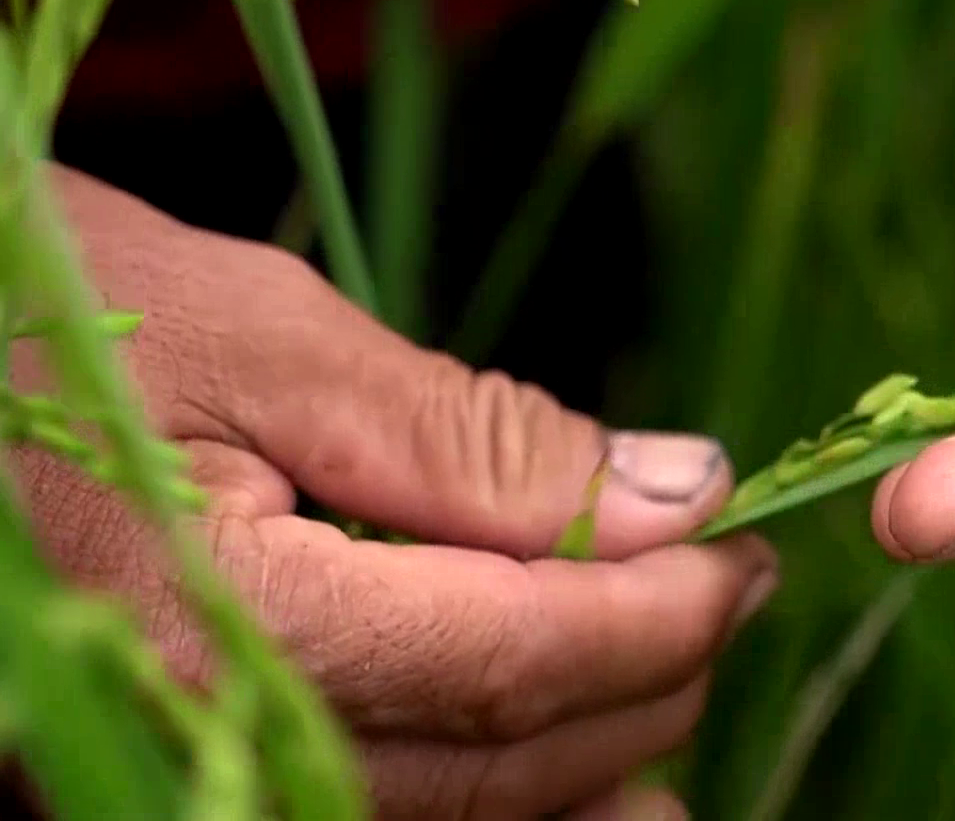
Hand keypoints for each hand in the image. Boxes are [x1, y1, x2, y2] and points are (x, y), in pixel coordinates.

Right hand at [10, 167, 776, 819]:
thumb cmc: (61, 323)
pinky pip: (383, 813)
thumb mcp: (271, 338)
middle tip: (736, 582)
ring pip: (458, 814)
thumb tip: (674, 492)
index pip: (521, 656)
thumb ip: (473, 437)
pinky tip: (583, 769)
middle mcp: (213, 743)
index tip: (746, 542)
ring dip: (595, 755)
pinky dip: (501, 792)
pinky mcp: (186, 771)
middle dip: (652, 673)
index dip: (662, 610)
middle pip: (507, 756)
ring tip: (686, 676)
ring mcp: (192, 780)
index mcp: (236, 625)